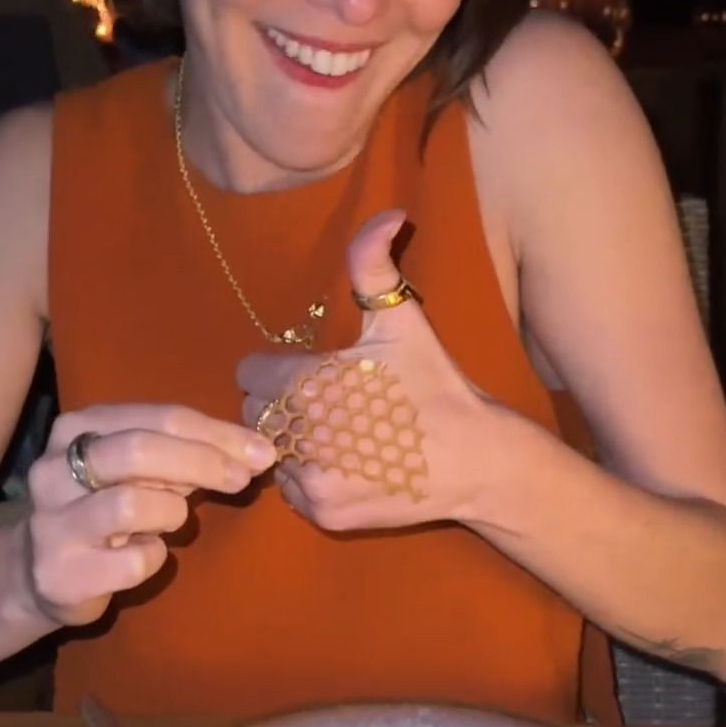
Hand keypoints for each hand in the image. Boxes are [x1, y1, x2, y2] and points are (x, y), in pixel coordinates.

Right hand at [21, 404, 275, 626]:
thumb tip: (252, 451)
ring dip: (170, 512)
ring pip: (132, 504)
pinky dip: (153, 557)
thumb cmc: (104, 509)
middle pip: (140, 450)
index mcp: (77, 428)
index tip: (260, 451)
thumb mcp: (135, 470)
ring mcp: (52, 522)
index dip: (216, 433)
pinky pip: (134, 560)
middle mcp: (54, 468)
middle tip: (241, 480)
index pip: (158, 417)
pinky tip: (142, 554)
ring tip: (169, 521)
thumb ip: (181, 453)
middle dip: (203, 462)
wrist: (43, 573)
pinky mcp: (61, 573)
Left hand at [237, 210, 486, 534]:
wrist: (476, 459)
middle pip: (255, 416)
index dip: (277, 372)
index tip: (312, 375)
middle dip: (282, 407)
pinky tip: (349, 467)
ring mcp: (307, 479)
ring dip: (295, 445)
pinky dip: (311, 480)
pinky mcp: (321, 512)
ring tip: (340, 437)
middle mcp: (296, 434)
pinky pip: (291, 492)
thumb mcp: (403, 320)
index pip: (248, 374)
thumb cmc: (436, 385)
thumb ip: (373, 264)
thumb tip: (388, 213)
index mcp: (303, 383)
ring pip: (272, 454)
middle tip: (328, 406)